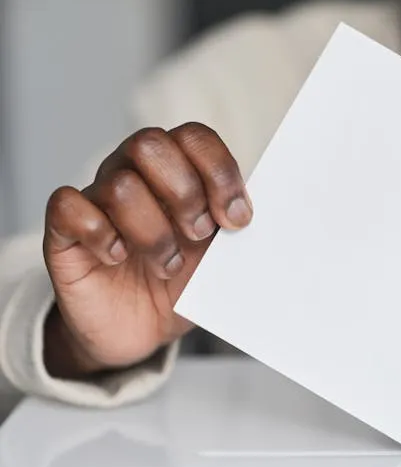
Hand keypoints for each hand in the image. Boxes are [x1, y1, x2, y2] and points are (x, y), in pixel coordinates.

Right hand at [43, 123, 251, 376]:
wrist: (141, 329)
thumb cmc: (182, 283)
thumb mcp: (219, 255)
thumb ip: (236, 229)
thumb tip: (271, 216)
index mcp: (177, 170)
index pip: (194, 137)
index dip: (219, 172)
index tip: (236, 219)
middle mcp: (133, 173)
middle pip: (150, 144)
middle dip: (184, 193)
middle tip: (198, 234)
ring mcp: (96, 198)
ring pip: (120, 185)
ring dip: (153, 232)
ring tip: (168, 264)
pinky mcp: (63, 229)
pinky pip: (69, 206)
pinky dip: (102, 235)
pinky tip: (118, 258)